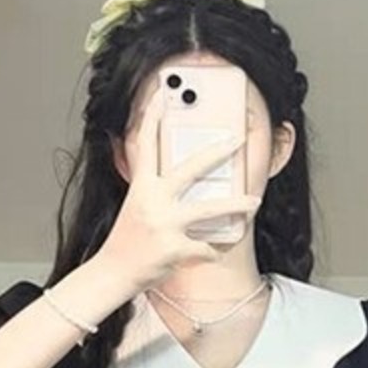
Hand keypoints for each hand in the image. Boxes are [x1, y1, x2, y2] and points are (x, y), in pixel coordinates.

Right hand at [96, 80, 262, 291]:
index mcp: (141, 187)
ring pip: (209, 210)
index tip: (163, 94)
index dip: (153, 117)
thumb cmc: (127, 241)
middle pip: (190, 169)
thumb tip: (158, 165)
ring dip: (236, 206)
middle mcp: (153, 201)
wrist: (113, 273)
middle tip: (237, 140)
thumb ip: (148, 184)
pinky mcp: (175, 249)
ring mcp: (165, 224)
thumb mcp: (133, 204)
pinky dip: (213, 250)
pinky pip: (206, 247)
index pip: (145, 144)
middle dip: (217, 152)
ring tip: (255, 202)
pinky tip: (214, 250)